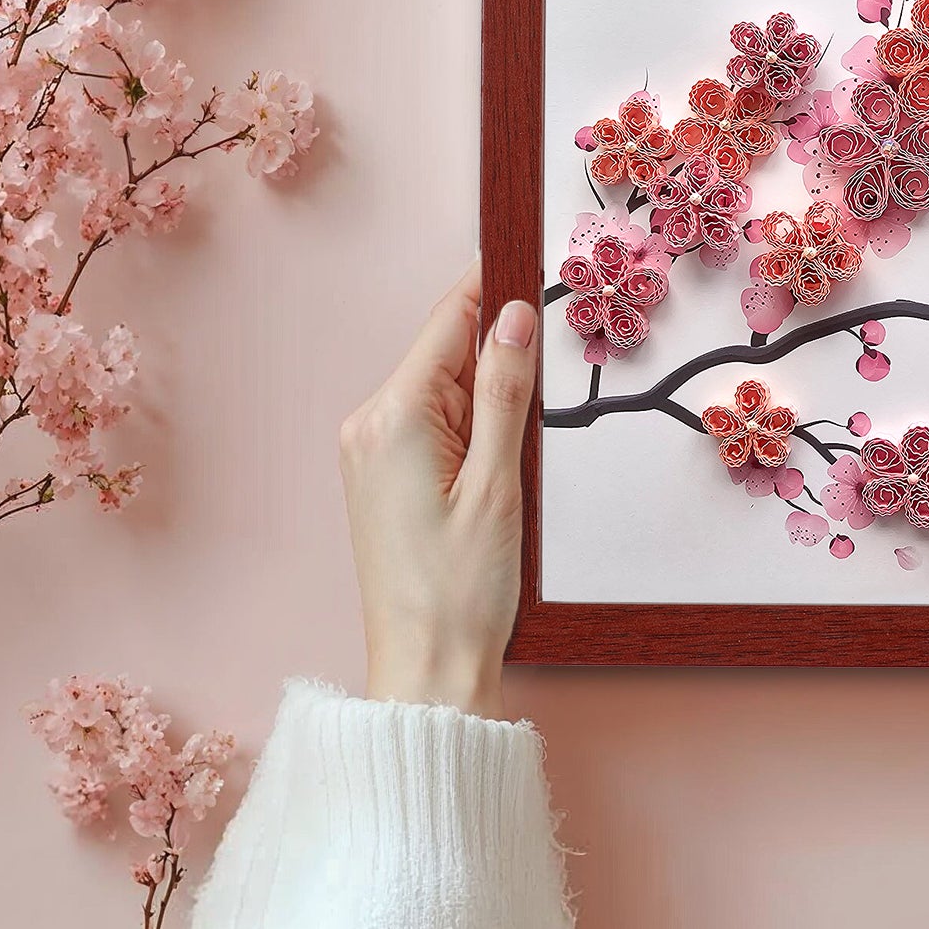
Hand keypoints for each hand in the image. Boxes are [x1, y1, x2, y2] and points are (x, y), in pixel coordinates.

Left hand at [339, 261, 536, 718]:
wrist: (426, 671)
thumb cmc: (461, 590)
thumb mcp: (498, 483)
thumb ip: (503, 392)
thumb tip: (513, 315)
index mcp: (392, 417)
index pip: (449, 320)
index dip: (494, 285)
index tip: (536, 257)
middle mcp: (369, 425)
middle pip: (445, 350)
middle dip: (499, 346)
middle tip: (560, 349)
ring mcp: (370, 452)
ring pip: (441, 387)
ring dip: (488, 391)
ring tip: (536, 418)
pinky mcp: (381, 479)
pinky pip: (432, 423)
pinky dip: (471, 423)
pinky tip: (503, 452)